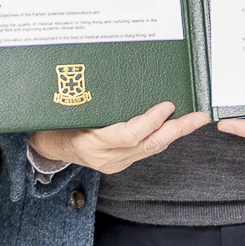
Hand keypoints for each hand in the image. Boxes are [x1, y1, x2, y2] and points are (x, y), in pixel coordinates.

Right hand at [27, 100, 208, 175]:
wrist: (47, 147)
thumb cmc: (56, 123)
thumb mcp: (69, 110)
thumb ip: (93, 102)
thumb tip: (122, 81)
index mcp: (91, 142)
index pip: (127, 135)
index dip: (150, 121)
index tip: (167, 106)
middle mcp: (105, 157)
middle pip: (147, 145)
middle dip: (176, 130)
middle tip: (197, 117)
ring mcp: (113, 164)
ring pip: (150, 149)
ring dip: (174, 134)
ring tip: (195, 120)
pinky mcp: (119, 164)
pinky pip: (145, 151)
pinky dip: (162, 138)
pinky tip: (175, 128)